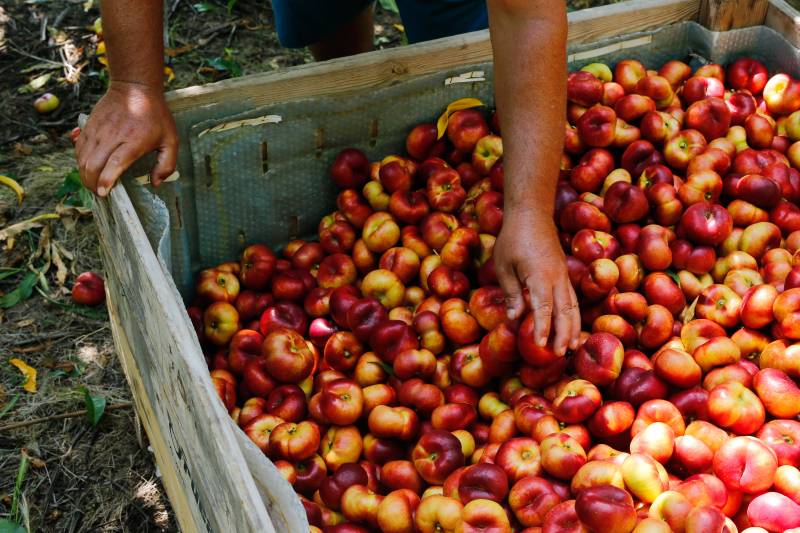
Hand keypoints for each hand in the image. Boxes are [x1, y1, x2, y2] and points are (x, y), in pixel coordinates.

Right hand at [75, 81, 177, 195]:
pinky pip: (78, 148)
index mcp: (134, 141)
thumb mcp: (171, 140)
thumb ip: (166, 164)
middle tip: (98, 194)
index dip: (106, 180)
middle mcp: (112, 136)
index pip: (115, 163)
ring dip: (84, 175)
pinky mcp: (89, 126)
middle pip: (94, 164)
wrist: (134, 87)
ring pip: (83, 158)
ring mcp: (98, 130)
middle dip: (92, 183)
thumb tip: (155, 182)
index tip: (103, 192)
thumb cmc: (155, 115)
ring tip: (92, 185)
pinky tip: (87, 169)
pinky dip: (80, 161)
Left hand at [494, 209, 580, 355]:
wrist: (532, 213)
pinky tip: (572, 327)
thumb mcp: (504, 265)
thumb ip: (511, 293)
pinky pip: (573, 298)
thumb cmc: (514, 238)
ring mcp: (564, 274)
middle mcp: (557, 277)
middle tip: (559, 354)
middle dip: (563, 334)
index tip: (541, 345)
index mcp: (540, 275)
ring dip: (573, 327)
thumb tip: (514, 318)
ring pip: (573, 306)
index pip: (544, 307)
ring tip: (572, 347)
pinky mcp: (564, 273)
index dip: (543, 328)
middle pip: (565, 311)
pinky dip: (573, 314)